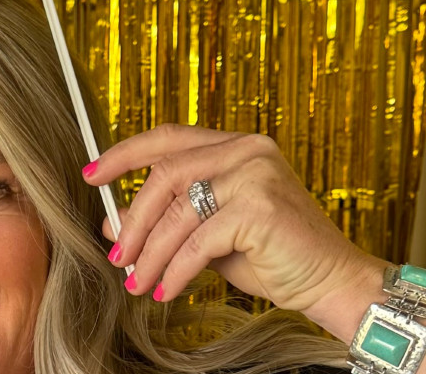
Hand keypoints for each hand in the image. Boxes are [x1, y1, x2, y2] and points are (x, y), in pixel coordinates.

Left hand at [83, 124, 371, 313]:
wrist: (332, 282)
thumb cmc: (271, 256)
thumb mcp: (208, 234)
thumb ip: (166, 222)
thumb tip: (112, 223)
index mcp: (235, 146)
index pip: (168, 137)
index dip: (125, 154)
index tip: (93, 174)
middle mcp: (246, 150)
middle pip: (166, 174)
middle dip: (134, 218)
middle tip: (117, 255)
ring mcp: (255, 174)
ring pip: (178, 211)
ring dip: (151, 253)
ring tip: (138, 282)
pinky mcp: (260, 206)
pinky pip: (199, 240)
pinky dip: (177, 269)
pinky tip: (168, 289)